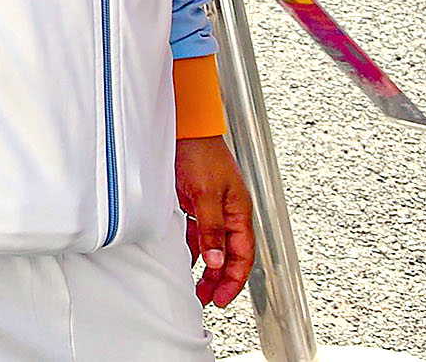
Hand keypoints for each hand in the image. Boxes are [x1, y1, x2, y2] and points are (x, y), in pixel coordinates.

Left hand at [174, 134, 253, 306]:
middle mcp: (228, 213)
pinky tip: (183, 259)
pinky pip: (196, 233)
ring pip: (212, 246)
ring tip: (195, 285)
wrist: (184, 128)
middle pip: (228, 255)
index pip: (242, 255)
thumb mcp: (205, 194)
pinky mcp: (194, 203)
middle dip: (220, 279)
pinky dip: (192, 247)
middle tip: (206, 298)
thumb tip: (216, 260)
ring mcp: (211, 208)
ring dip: (205, 266)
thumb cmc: (200, 153)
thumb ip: (211, 228)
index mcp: (239, 212)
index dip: (233, 279)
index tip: (220, 298)